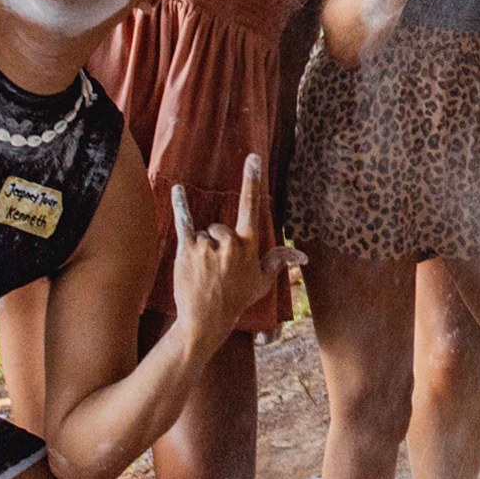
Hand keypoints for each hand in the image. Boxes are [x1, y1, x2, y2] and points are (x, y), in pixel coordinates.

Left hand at [172, 154, 303, 352]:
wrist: (206, 320)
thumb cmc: (236, 300)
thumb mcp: (262, 282)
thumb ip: (278, 261)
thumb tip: (301, 255)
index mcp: (249, 245)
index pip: (252, 206)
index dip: (252, 181)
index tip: (253, 158)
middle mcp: (229, 242)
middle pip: (220, 228)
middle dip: (218, 243)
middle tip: (217, 269)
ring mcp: (207, 246)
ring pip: (204, 234)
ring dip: (203, 249)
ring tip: (203, 273)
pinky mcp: (187, 250)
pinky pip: (185, 223)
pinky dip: (181, 205)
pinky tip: (178, 189)